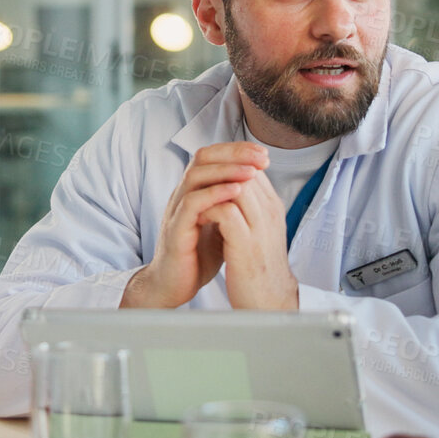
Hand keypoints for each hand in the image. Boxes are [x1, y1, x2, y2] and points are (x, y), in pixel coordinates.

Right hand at [123, 142, 269, 308]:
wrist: (174, 286)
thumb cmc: (197, 257)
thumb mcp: (221, 225)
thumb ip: (232, 206)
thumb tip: (257, 189)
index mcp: (195, 192)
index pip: (213, 157)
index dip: (237, 151)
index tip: (264, 154)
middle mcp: (183, 195)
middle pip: (203, 158)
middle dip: (234, 153)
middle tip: (261, 156)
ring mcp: (177, 211)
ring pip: (196, 176)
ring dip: (226, 170)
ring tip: (251, 171)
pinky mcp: (175, 229)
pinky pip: (191, 203)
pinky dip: (214, 194)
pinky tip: (235, 192)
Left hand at [204, 160, 297, 309]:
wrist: (268, 302)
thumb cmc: (259, 269)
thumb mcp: (259, 232)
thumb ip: (249, 209)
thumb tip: (232, 189)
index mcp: (273, 208)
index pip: (253, 168)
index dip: (229, 165)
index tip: (210, 172)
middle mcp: (270, 213)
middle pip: (246, 170)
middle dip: (219, 170)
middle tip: (198, 180)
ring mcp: (259, 228)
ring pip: (238, 186)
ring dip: (213, 188)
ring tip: (198, 197)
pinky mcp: (245, 244)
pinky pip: (225, 211)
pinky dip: (209, 208)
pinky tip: (199, 217)